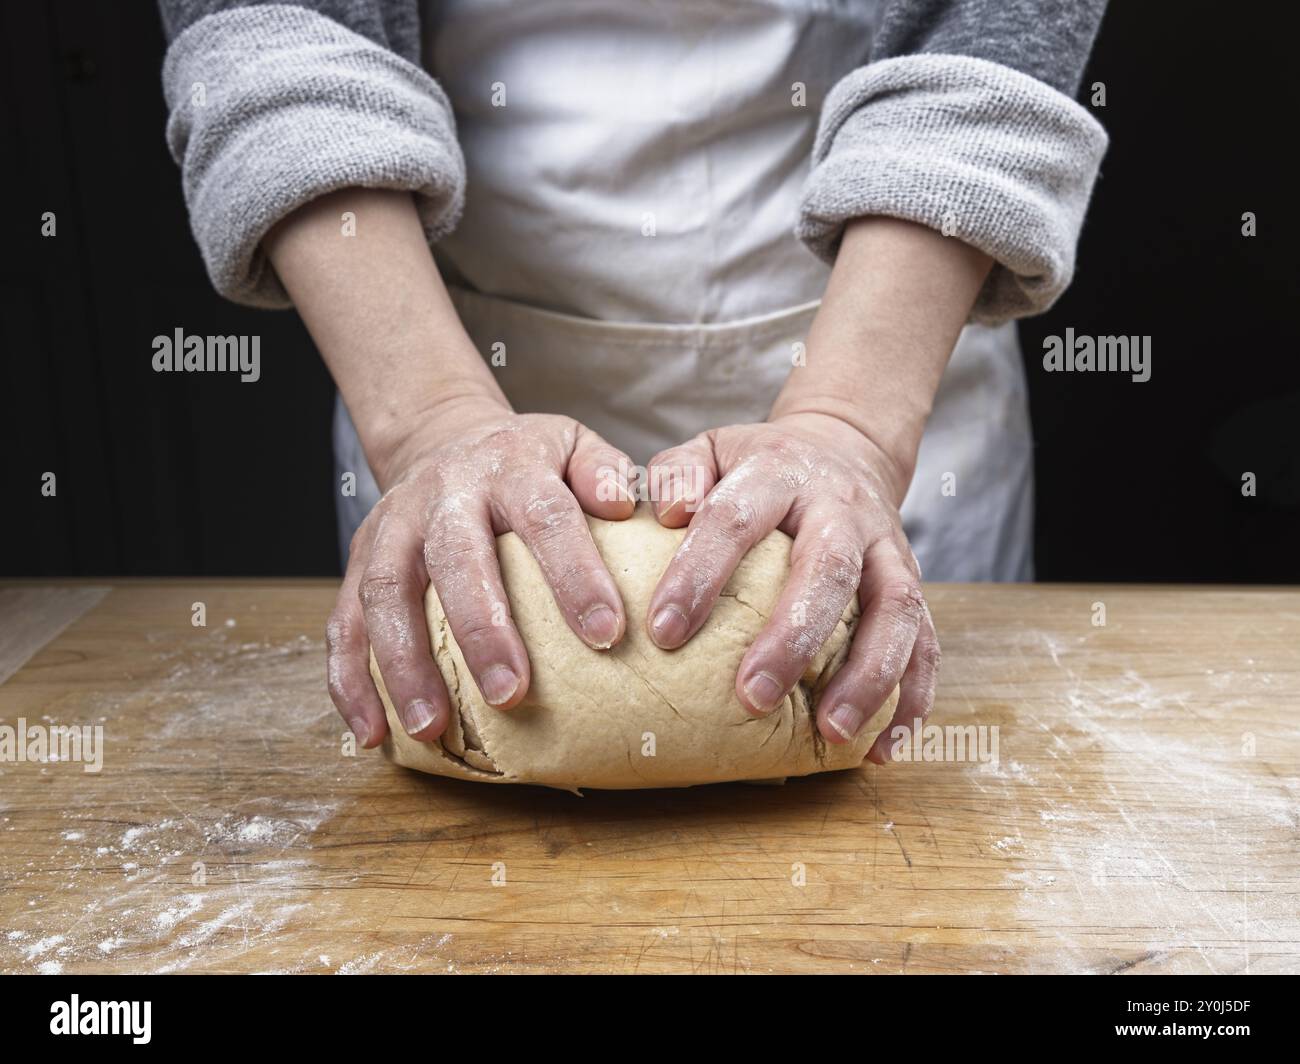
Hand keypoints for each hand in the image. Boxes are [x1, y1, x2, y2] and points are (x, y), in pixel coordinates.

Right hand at [327, 399, 635, 747]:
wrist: (441, 437)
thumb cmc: (525, 460)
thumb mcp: (573, 445)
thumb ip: (605, 471)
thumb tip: (623, 506)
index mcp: (508, 468)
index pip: (545, 516)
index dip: (574, 573)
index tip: (606, 633)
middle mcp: (443, 493)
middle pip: (455, 558)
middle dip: (482, 630)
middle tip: (512, 694)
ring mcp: (392, 526)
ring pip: (385, 593)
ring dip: (404, 664)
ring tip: (432, 728)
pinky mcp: (357, 560)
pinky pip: (343, 622)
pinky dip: (350, 681)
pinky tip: (373, 731)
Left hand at [645, 411, 937, 762]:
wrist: (844, 449)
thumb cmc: (759, 467)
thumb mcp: (712, 449)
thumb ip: (679, 474)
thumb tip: (670, 514)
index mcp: (780, 473)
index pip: (736, 519)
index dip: (700, 573)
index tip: (663, 632)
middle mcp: (842, 509)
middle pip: (828, 569)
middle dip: (793, 638)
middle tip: (751, 697)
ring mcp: (888, 547)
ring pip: (895, 610)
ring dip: (867, 676)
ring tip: (830, 734)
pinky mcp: (914, 583)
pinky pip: (927, 644)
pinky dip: (912, 700)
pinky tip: (881, 750)